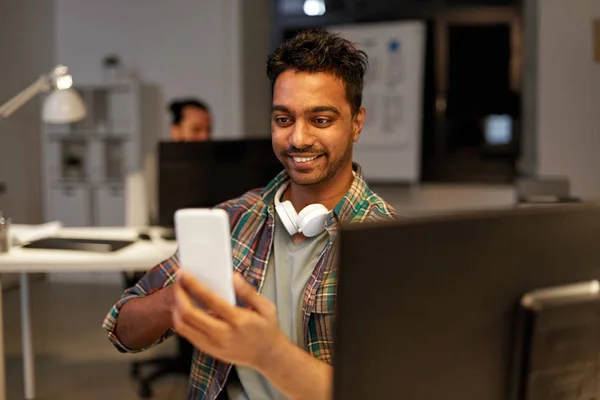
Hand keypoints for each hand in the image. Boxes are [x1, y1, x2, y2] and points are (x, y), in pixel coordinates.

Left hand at [172, 271, 287, 370]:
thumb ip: (248, 292)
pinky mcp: (209, 350)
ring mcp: (213, 344)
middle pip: (188, 314)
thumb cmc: (267, 329)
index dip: (192, 284)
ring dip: (176, 308)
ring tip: (179, 295)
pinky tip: (184, 310)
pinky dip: (181, 321)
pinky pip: (187, 335)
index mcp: (237, 320)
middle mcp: (222, 334)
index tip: (185, 274)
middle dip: (179, 295)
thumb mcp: (266, 307)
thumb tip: (234, 277)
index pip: (208, 299)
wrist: (268, 356)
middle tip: (178, 283)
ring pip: (183, 326)